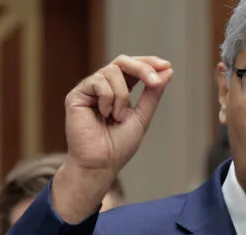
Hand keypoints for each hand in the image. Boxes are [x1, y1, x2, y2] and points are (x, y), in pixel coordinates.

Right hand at [53, 55, 173, 222]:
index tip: (166, 65)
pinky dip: (108, 98)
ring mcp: (90, 89)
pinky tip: (104, 114)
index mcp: (120, 90)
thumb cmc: (120, 145)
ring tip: (118, 117)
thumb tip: (168, 71)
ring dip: (122, 96)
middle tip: (154, 81)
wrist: (101, 163)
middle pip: (123, 61)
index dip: (149, 63)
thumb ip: (153, 94)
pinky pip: (98, 82)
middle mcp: (104, 86)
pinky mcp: (77, 94)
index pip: (134, 68)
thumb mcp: (142, 116)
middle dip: (142, 68)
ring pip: (112, 71)